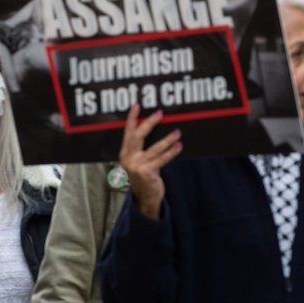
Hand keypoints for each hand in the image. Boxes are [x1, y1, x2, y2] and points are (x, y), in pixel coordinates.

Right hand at [119, 103, 182, 220]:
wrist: (145, 198)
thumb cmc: (143, 177)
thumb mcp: (137, 162)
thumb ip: (139, 149)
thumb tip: (152, 129)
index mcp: (124, 153)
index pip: (127, 132)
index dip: (131, 118)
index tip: (136, 105)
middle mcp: (128, 158)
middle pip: (138, 136)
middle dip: (149, 123)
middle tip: (159, 113)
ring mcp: (137, 166)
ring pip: (154, 148)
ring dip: (167, 139)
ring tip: (177, 132)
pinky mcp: (147, 173)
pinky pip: (162, 159)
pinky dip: (171, 152)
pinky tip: (179, 146)